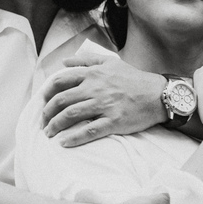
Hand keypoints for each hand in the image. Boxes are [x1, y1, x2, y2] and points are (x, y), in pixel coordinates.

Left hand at [41, 55, 164, 146]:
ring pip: (71, 115)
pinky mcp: (113, 121)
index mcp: (93, 74)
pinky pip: (89, 131)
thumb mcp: (111, 63)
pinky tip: (64, 143)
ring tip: (48, 133)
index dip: (47, 93)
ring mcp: (104, 105)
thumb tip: (64, 61)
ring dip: (56, 125)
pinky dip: (74, 138)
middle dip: (47, 112)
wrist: (159, 95)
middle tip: (43, 121)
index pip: (60, 81)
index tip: (43, 102)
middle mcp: (95, 88)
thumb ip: (86, 60)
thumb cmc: (134, 79)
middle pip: (61, 100)